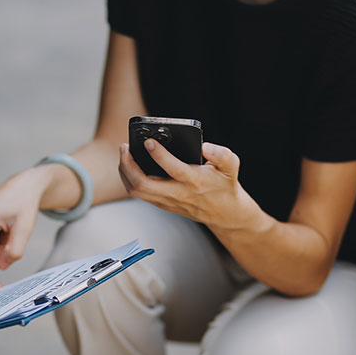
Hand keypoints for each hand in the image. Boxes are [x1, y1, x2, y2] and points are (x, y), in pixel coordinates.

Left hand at [118, 140, 267, 231]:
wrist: (224, 213)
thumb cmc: (224, 186)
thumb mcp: (231, 167)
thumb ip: (222, 154)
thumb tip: (206, 146)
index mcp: (194, 181)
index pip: (172, 168)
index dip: (158, 154)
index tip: (149, 141)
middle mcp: (177, 193)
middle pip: (143, 184)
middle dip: (129, 164)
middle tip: (125, 147)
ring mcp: (167, 201)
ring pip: (137, 191)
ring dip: (125, 172)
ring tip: (124, 154)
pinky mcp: (162, 204)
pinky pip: (139, 194)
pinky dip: (129, 179)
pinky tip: (129, 166)